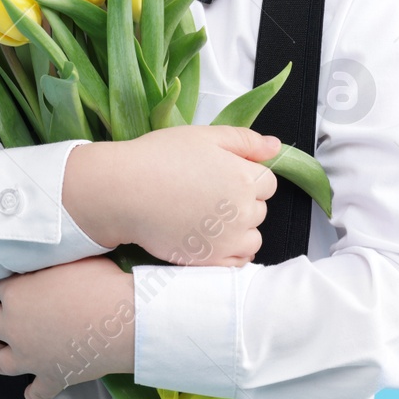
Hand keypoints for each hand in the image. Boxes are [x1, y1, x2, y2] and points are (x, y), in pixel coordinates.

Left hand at [0, 256, 134, 398]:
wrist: (123, 322)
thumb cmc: (100, 287)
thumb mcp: (68, 259)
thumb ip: (46, 264)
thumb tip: (43, 264)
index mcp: (16, 295)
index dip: (3, 281)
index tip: (7, 280)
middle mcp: (16, 328)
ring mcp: (31, 357)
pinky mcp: (51, 376)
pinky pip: (37, 390)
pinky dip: (33, 391)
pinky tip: (30, 391)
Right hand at [65, 125, 281, 266]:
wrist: (123, 191)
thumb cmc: (159, 158)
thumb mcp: (205, 135)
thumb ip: (245, 140)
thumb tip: (274, 147)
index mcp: (244, 178)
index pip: (268, 182)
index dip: (246, 176)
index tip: (222, 174)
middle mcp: (242, 211)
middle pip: (259, 209)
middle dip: (241, 201)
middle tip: (208, 193)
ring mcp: (227, 240)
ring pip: (252, 237)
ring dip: (239, 229)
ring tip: (208, 217)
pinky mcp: (210, 261)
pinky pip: (237, 263)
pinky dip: (230, 253)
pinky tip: (211, 239)